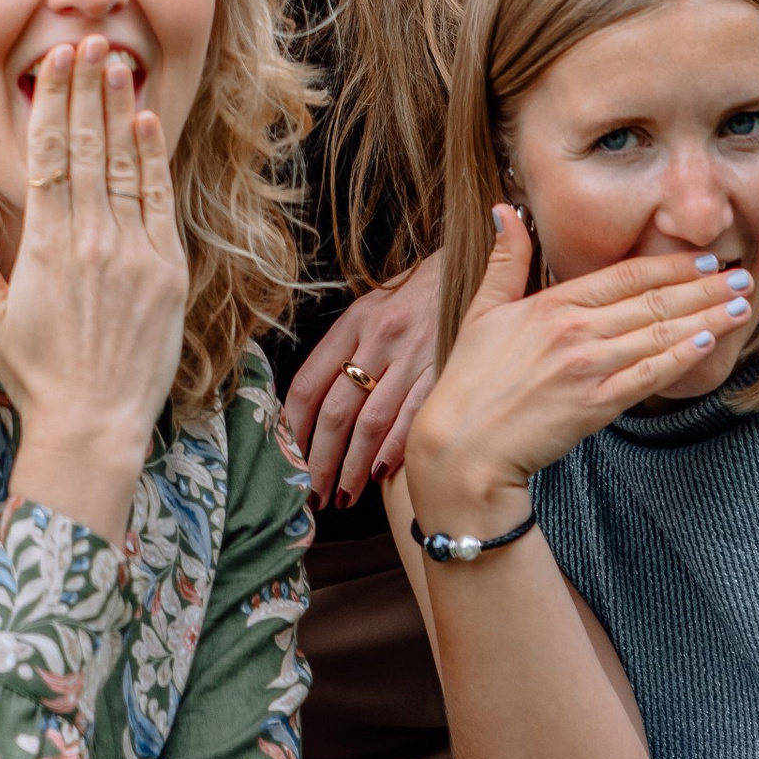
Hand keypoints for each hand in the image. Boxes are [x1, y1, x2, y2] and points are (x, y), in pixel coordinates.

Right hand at [0, 36, 188, 551]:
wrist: (94, 425)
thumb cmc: (34, 372)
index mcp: (45, 243)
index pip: (50, 155)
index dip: (54, 103)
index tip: (55, 60)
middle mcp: (92, 237)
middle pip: (90, 146)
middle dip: (88, 89)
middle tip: (89, 40)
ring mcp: (134, 251)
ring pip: (126, 164)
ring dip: (121, 109)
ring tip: (118, 62)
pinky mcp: (166, 269)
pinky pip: (158, 200)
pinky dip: (153, 158)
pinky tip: (147, 122)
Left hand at [285, 254, 441, 507]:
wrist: (472, 263)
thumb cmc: (416, 293)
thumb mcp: (373, 306)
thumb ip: (346, 349)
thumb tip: (311, 407)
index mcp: (354, 321)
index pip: (308, 383)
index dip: (292, 428)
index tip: (287, 459)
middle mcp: (379, 337)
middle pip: (336, 412)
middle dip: (319, 461)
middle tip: (310, 494)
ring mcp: (413, 355)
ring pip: (370, 423)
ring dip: (352, 467)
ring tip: (341, 496)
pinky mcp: (444, 368)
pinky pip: (412, 418)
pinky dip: (393, 450)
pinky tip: (380, 475)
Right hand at [406, 212, 753, 536]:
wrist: (464, 446)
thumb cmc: (472, 379)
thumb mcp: (483, 310)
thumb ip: (505, 260)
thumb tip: (506, 209)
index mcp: (552, 304)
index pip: (624, 276)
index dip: (670, 265)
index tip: (705, 258)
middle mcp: (576, 331)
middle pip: (653, 301)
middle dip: (704, 287)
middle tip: (743, 274)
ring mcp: (588, 369)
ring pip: (659, 334)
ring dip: (706, 317)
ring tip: (742, 305)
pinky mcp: (595, 406)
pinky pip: (647, 377)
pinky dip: (679, 357)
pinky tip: (708, 343)